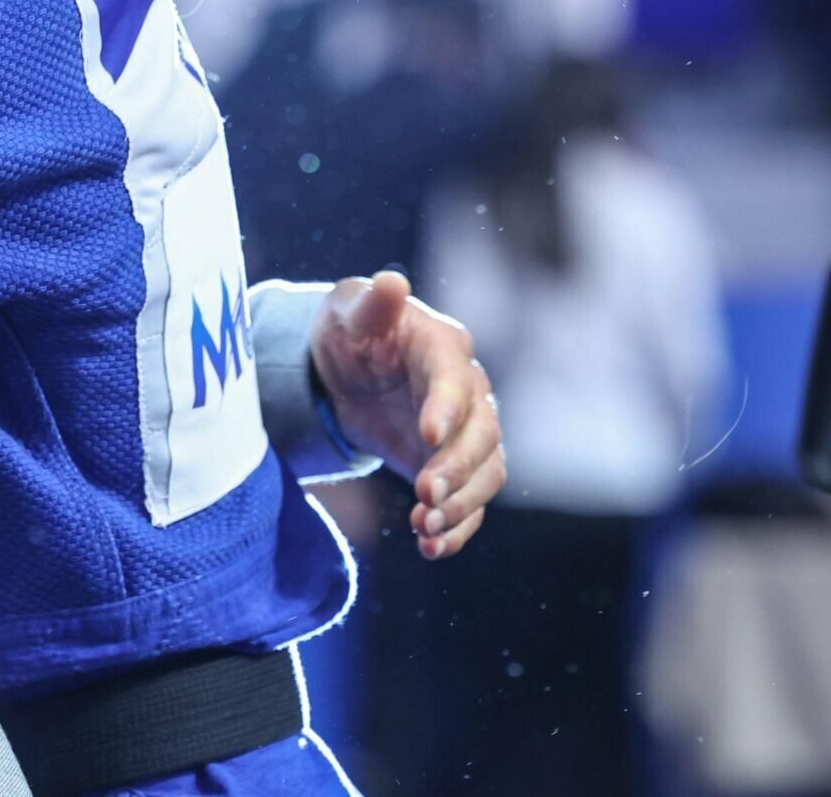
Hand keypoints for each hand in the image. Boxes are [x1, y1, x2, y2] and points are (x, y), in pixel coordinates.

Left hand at [309, 270, 505, 559]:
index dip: (448, 406)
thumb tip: (391, 283)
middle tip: (425, 493)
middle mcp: (466, 391)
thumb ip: (369, 304)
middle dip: (458, 467)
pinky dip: (457, 528)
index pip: (457, 378)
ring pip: (487, 472)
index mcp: (442, 346)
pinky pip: (471, 503)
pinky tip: (430, 546)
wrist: (343, 372)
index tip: (428, 435)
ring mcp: (465, 433)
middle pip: (484, 432)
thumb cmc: (349, 330)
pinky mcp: (453, 468)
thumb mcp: (348, 311)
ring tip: (425, 527)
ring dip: (462, 504)